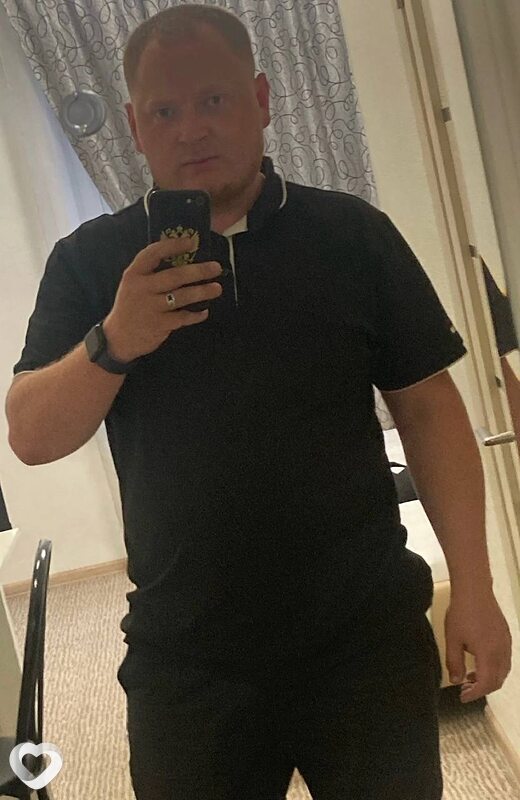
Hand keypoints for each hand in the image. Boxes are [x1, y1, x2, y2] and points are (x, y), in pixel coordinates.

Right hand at [103, 237, 222, 361]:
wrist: (118, 338)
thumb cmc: (130, 307)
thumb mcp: (133, 286)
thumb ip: (151, 273)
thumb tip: (183, 260)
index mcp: (134, 274)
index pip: (153, 254)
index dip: (173, 246)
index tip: (191, 242)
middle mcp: (142, 288)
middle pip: (175, 276)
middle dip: (199, 271)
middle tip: (216, 268)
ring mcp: (151, 307)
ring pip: (182, 297)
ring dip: (203, 292)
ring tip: (217, 288)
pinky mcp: (160, 325)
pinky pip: (183, 317)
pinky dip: (196, 315)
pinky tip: (204, 311)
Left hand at [444, 590, 511, 702]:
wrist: (474, 589)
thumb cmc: (461, 613)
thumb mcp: (452, 639)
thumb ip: (454, 662)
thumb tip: (456, 681)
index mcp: (488, 654)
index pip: (486, 684)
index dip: (475, 694)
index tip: (463, 697)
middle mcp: (502, 651)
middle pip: (497, 680)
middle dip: (482, 689)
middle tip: (465, 689)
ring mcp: (506, 642)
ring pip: (503, 670)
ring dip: (489, 678)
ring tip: (471, 676)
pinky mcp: (506, 634)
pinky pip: (505, 658)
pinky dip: (494, 667)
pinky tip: (480, 661)